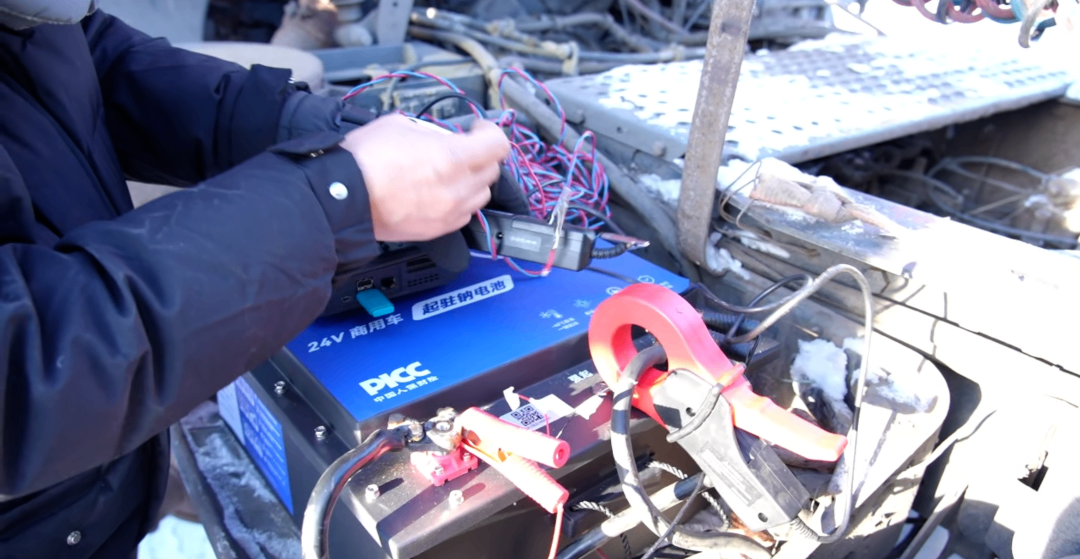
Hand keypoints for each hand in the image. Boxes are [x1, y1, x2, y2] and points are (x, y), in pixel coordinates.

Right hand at [340, 114, 510, 241]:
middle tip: (462, 148)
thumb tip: (440, 136)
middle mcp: (457, 188)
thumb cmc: (363, 160)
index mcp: (452, 157)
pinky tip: (439, 192)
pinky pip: (464, 214)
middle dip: (480, 155)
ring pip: (481, 194)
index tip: (477, 129)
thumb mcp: (399, 124)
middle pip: (492, 170)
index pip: (498, 144)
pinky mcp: (438, 230)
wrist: (341, 198)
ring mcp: (449, 213)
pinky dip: (459, 201)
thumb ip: (430, 130)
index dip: (490, 131)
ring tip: (449, 172)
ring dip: (472, 180)